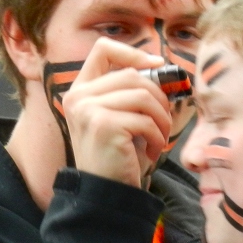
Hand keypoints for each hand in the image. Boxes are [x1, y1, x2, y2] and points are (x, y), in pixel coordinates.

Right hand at [62, 37, 170, 187]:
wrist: (105, 193)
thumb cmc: (117, 156)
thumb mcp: (118, 116)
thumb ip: (128, 91)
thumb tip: (160, 67)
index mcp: (80, 90)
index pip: (103, 49)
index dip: (133, 53)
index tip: (156, 65)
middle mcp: (79, 97)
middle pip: (132, 75)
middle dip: (158, 98)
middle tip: (162, 122)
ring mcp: (89, 110)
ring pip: (143, 95)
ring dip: (161, 118)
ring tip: (159, 138)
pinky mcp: (104, 125)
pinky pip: (145, 119)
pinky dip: (157, 137)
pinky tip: (152, 152)